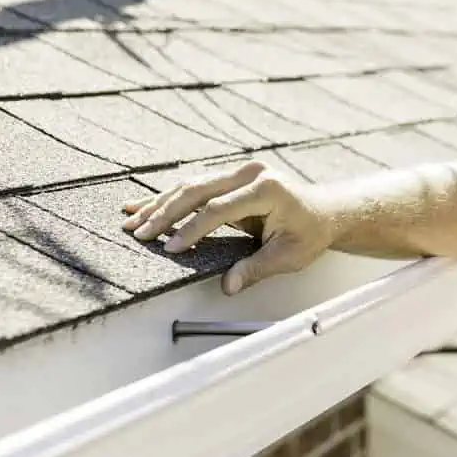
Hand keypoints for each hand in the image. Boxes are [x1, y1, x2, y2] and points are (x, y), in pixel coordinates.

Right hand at [121, 160, 334, 294]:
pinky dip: (170, 198)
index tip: (171, 247)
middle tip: (139, 233)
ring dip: (160, 204)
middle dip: (164, 213)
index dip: (192, 229)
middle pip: (198, 190)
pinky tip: (145, 206)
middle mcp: (251, 173)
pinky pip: (197, 186)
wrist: (324, 212)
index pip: (219, 209)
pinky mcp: (232, 176)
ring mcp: (241, 171)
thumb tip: (228, 285)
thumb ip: (256, 268)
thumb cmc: (310, 233)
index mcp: (267, 189)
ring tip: (132, 221)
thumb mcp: (289, 256)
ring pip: (192, 185)